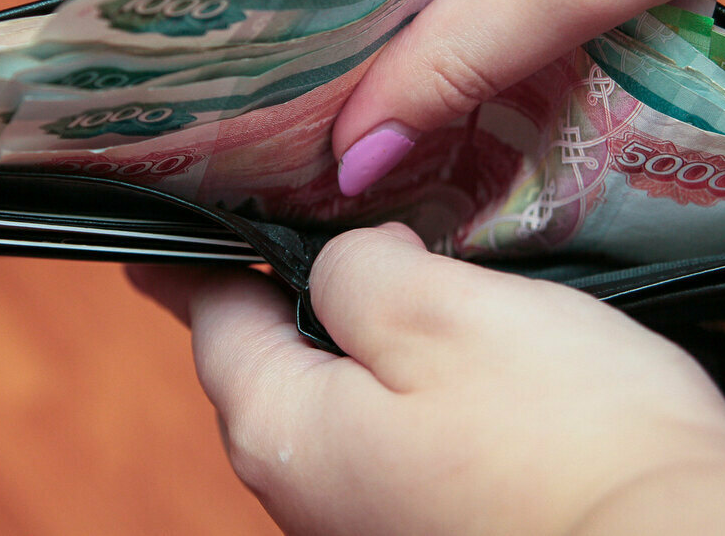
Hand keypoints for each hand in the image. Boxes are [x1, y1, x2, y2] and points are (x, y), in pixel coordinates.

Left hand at [128, 225, 724, 534]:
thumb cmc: (561, 435)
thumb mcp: (433, 309)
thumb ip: (354, 267)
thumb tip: (344, 261)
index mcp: (287, 430)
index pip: (212, 319)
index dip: (194, 258)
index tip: (163, 225)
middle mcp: (313, 490)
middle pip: (270, 365)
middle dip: (272, 291)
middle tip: (279, 220)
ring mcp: (378, 516)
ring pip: (340, 397)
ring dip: (350, 330)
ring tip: (370, 260)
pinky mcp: (444, 521)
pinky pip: (397, 431)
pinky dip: (405, 376)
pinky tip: (444, 342)